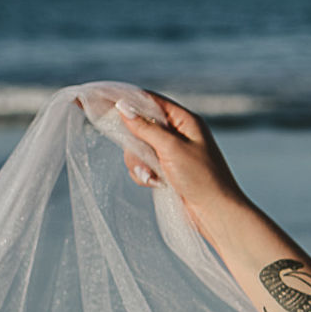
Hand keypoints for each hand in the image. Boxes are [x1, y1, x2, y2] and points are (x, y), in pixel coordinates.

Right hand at [114, 92, 244, 214]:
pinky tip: (155, 184)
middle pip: (139, 124)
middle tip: (139, 157)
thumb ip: (146, 128)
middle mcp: (179, 132)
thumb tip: (122, 106)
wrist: (216, 214)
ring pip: (138, 147)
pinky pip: (143, 164)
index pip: (148, 99)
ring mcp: (172, 151)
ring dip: (139, 163)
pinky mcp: (168, 169)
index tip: (94, 98)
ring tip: (152, 177)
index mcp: (185, 120)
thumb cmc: (201, 179)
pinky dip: (144, 174)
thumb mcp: (172, 149)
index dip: (121, 98)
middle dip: (134, 144)